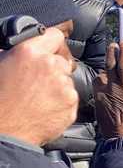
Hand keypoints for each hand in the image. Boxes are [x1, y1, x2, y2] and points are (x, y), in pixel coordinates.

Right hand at [0, 28, 77, 145]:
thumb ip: (11, 55)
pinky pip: (70, 97)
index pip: (54, 35)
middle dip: (52, 69)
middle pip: (61, 60)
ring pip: (66, 79)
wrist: (3, 132)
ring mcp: (63, 85)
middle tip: (36, 82)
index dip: (51, 42)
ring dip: (57, 86)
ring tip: (36, 99)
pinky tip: (44, 109)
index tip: (50, 49)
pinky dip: (61, 102)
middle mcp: (49, 65)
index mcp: (28, 52)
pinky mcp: (71, 103)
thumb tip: (14, 49)